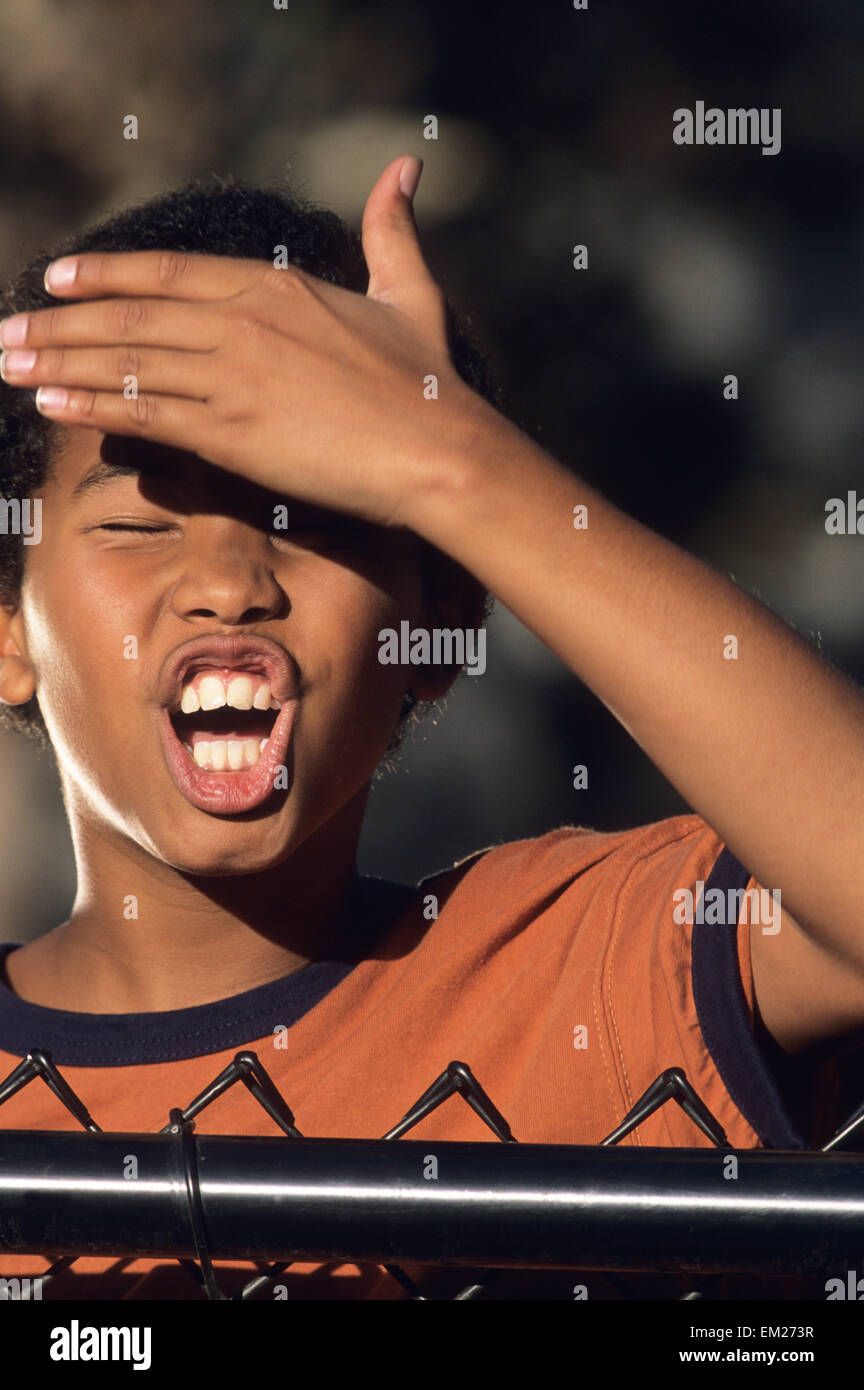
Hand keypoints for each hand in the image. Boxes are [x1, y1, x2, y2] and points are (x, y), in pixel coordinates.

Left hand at [0, 155, 481, 529]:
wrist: (439, 448)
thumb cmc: (429, 379)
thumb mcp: (408, 290)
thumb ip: (392, 229)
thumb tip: (406, 165)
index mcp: (275, 285)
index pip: (167, 272)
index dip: (105, 275)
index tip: (57, 278)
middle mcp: (242, 324)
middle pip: (129, 318)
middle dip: (58, 325)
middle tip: (6, 332)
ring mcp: (233, 378)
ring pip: (126, 363)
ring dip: (59, 363)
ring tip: (9, 365)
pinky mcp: (233, 435)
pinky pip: (146, 413)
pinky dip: (92, 406)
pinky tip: (52, 404)